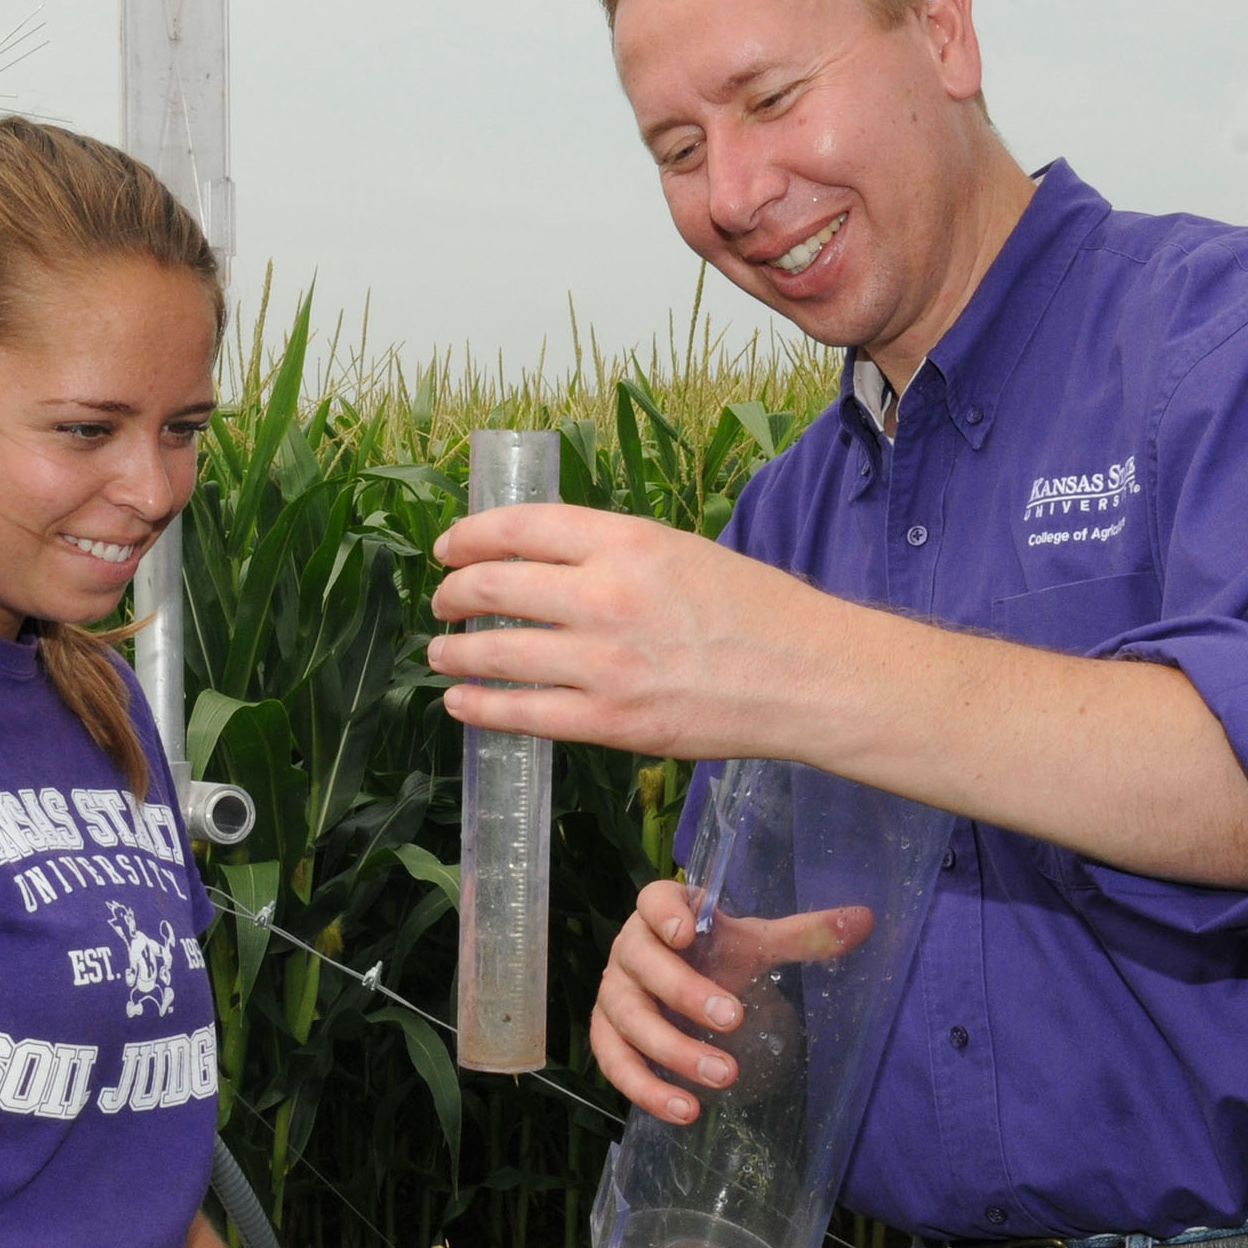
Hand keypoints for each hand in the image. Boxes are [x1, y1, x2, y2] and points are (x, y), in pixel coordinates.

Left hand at [426, 506, 850, 759]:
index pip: (517, 527)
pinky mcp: (610, 720)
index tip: (449, 547)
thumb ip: (612, 555)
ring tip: (440, 654)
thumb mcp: (680, 552)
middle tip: (442, 601)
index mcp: (625, 541)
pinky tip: (462, 702)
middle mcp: (605, 595)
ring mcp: (603, 662)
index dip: (468, 537)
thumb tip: (546, 565)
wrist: (807, 675)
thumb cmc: (755, 611)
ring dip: (454, 653)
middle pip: (493, 586)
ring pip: (496, 652)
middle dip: (453, 594)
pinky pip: (522, 713)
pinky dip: (480, 706)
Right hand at [590, 879, 872, 1122]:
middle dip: (685, 994)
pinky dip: (645, 1089)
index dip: (664, 914)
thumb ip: (804, 935)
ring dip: (672, 1051)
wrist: (687, 988)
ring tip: (723, 1077)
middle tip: (733, 1020)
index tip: (687, 932)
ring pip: (628, 1021)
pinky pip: (615, 1063)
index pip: (652, 901)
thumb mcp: (760, 944)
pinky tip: (685, 1110)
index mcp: (662, 915)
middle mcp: (629, 951)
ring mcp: (614, 996)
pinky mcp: (608, 1037)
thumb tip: (863, 921)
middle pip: (642, 966)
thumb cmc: (720, 957)